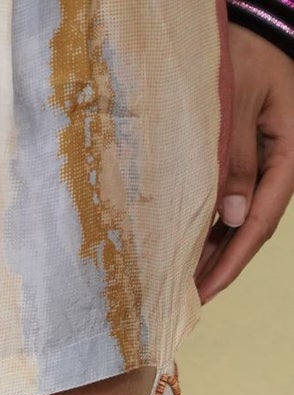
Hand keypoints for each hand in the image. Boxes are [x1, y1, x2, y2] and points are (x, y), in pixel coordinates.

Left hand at [196, 24, 293, 300]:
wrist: (251, 26)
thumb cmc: (244, 55)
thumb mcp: (238, 102)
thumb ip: (236, 157)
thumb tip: (233, 216)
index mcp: (289, 153)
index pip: (261, 220)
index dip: (232, 261)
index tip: (203, 292)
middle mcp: (278, 165)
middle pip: (249, 229)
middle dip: (218, 267)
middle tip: (181, 300)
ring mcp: (261, 164)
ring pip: (237, 219)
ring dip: (210, 251)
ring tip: (177, 283)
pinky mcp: (242, 158)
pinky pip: (226, 200)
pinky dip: (207, 226)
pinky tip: (183, 246)